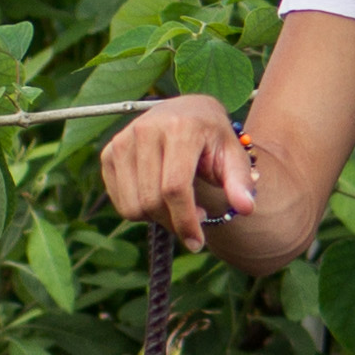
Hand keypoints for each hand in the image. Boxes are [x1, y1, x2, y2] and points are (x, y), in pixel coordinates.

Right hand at [101, 94, 257, 249]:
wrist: (187, 112)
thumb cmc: (213, 139)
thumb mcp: (234, 156)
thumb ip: (240, 182)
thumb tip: (245, 209)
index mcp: (179, 128)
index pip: (175, 187)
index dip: (185, 221)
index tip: (198, 243)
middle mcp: (145, 130)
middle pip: (152, 201)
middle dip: (174, 223)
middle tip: (195, 220)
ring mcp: (123, 141)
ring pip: (132, 206)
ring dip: (157, 218)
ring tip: (178, 206)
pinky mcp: (109, 153)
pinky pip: (120, 202)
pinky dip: (140, 211)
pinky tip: (158, 198)